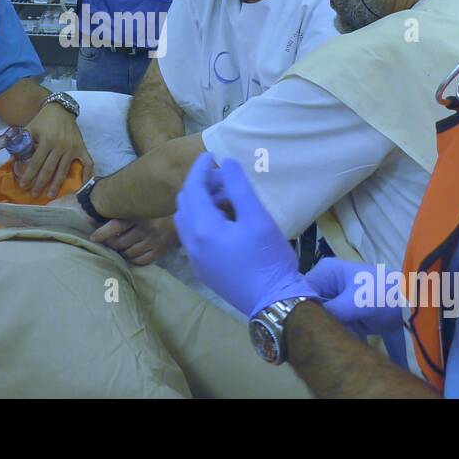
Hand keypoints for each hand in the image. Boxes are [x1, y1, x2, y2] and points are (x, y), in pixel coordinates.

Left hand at [15, 103, 93, 198]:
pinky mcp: (81, 147)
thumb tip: (13, 159)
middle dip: (41, 183)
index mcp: (46, 141)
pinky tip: (82, 184)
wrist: (61, 109)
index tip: (23, 185)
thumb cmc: (43, 120)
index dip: (29, 175)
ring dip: (57, 184)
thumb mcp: (30, 128)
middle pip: (49, 169)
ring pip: (64, 170)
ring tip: (51, 195)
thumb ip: (22, 142)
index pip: (36, 162)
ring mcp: (72, 148)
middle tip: (35, 195)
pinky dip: (87, 173)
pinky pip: (87, 162)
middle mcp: (60, 146)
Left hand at [91, 217, 178, 265]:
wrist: (183, 214)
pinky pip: (140, 261)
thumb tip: (96, 218)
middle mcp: (146, 229)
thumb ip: (124, 212)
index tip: (94, 238)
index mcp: (139, 215)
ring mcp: (153, 241)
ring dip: (122, 252)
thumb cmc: (155, 210)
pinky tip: (133, 254)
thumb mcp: (140, 207)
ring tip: (122, 247)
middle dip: (111, 244)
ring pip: (128, 254)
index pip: (116, 225)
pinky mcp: (160, 251)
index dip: (103, 233)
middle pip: (119, 243)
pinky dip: (133, 259)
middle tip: (109, 242)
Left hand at [172, 153, 316, 318]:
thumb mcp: (257, 218)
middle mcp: (191, 243)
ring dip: (200, 204)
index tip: (210, 155)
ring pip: (187, 221)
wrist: (273, 303)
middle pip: (185, 203)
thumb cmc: (268, 259)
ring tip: (225, 198)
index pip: (192, 188)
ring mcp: (195, 259)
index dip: (199, 168)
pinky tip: (225, 222)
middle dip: (199, 185)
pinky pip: (193, 237)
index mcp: (202, 227)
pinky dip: (202, 221)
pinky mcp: (204, 270)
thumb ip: (239, 187)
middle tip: (222, 178)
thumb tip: (226, 163)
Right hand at [305, 258, 404, 336]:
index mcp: (325, 272)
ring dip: (324, 328)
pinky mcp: (343, 312)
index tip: (301, 325)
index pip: (300, 290)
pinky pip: (330, 323)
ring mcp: (334, 298)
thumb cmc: (382, 294)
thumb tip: (308, 324)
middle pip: (308, 304)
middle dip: (313, 320)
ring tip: (331, 337)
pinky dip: (334, 331)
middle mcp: (326, 283)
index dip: (299, 307)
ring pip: (318, 316)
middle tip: (317, 334)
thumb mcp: (355, 302)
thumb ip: (331, 311)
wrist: (409, 303)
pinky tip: (340, 338)